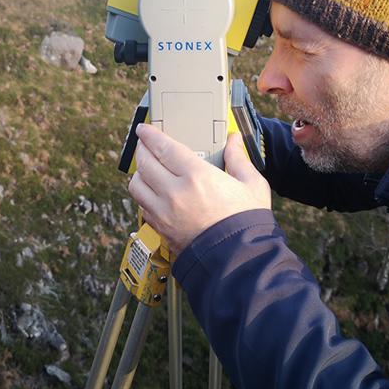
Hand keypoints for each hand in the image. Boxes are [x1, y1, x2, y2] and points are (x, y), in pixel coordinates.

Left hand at [128, 124, 271, 257]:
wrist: (239, 259)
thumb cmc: (247, 222)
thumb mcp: (251, 185)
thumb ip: (238, 159)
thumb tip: (234, 140)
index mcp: (197, 176)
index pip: (163, 147)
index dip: (150, 135)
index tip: (144, 129)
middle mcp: (175, 193)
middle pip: (144, 163)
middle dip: (142, 150)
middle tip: (145, 145)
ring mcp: (164, 213)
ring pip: (136, 185)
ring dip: (139, 173)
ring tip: (147, 169)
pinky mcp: (161, 229)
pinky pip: (142, 206)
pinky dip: (143, 195)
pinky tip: (153, 192)